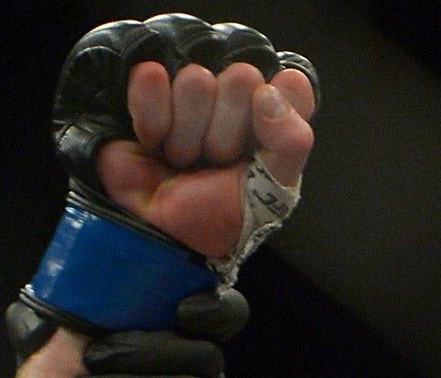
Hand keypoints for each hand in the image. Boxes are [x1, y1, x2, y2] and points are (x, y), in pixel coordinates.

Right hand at [96, 60, 316, 258]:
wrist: (163, 237)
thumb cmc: (220, 215)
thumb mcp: (273, 190)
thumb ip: (292, 142)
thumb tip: (267, 93)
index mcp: (272, 118)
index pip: (291, 85)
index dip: (273, 114)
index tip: (256, 147)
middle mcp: (234, 99)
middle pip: (241, 78)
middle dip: (224, 132)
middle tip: (214, 160)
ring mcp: (189, 94)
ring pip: (195, 80)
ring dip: (187, 133)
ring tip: (183, 159)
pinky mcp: (148, 95)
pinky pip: (151, 80)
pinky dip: (152, 119)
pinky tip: (153, 142)